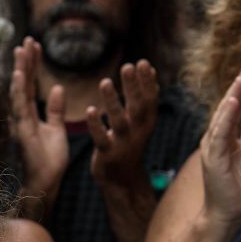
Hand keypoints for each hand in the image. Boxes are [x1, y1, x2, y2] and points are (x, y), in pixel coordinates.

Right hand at [10, 36, 67, 217]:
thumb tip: (58, 88)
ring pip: (20, 91)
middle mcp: (23, 116)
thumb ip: (56, 109)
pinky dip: (19, 90)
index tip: (35, 46)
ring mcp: (21, 122)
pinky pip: (21, 107)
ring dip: (21, 70)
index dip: (32, 65)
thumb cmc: (50, 160)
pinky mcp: (24, 131)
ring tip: (22, 50)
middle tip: (28, 39)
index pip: (31, 84)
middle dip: (25, 61)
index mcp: (31, 114)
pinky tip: (20, 75)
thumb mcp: (57, 129)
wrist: (47, 181)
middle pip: (23, 83)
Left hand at [87, 60, 159, 192]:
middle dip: (134, 87)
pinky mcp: (107, 154)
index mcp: (146, 122)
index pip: (150, 99)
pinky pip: (101, 138)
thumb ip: (144, 97)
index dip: (147, 82)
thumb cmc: (130, 143)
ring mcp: (123, 144)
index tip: (143, 62)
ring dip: (112, 101)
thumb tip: (151, 70)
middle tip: (128, 66)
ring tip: (104, 82)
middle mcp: (137, 132)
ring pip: (118, 121)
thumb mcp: (141, 121)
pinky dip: (96, 125)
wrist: (122, 179)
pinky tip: (90, 110)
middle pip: (137, 107)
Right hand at [199, 65, 240, 227]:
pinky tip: (233, 102)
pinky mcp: (212, 158)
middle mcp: (216, 138)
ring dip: (232, 96)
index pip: (235, 108)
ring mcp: (212, 147)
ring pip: (222, 117)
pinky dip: (225, 117)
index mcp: (226, 136)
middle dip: (239, 87)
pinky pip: (219, 133)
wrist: (226, 212)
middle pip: (228, 107)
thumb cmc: (239, 185)